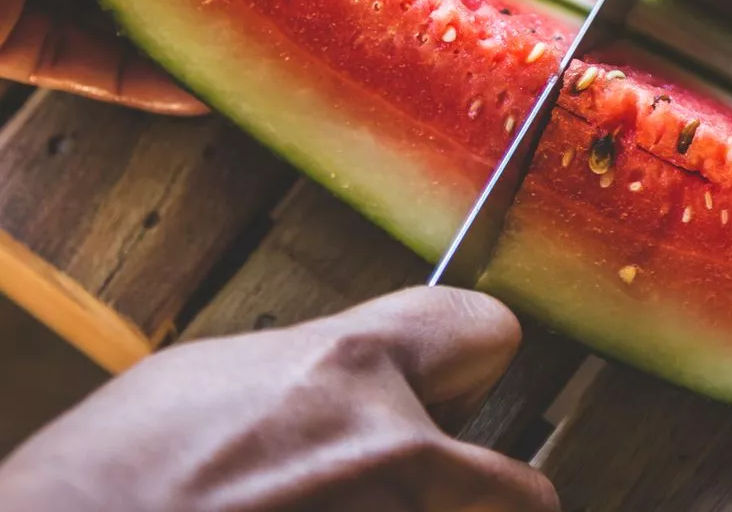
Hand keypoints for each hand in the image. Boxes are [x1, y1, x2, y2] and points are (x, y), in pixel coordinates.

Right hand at [0, 287, 558, 511]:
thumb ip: (315, 372)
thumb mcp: (217, 378)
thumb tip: (368, 380)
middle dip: (475, 490)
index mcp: (349, 368)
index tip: (457, 383)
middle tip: (407, 495)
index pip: (486, 332)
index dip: (467, 360)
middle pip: (520, 488)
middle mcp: (394, 455)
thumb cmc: (115, 476)